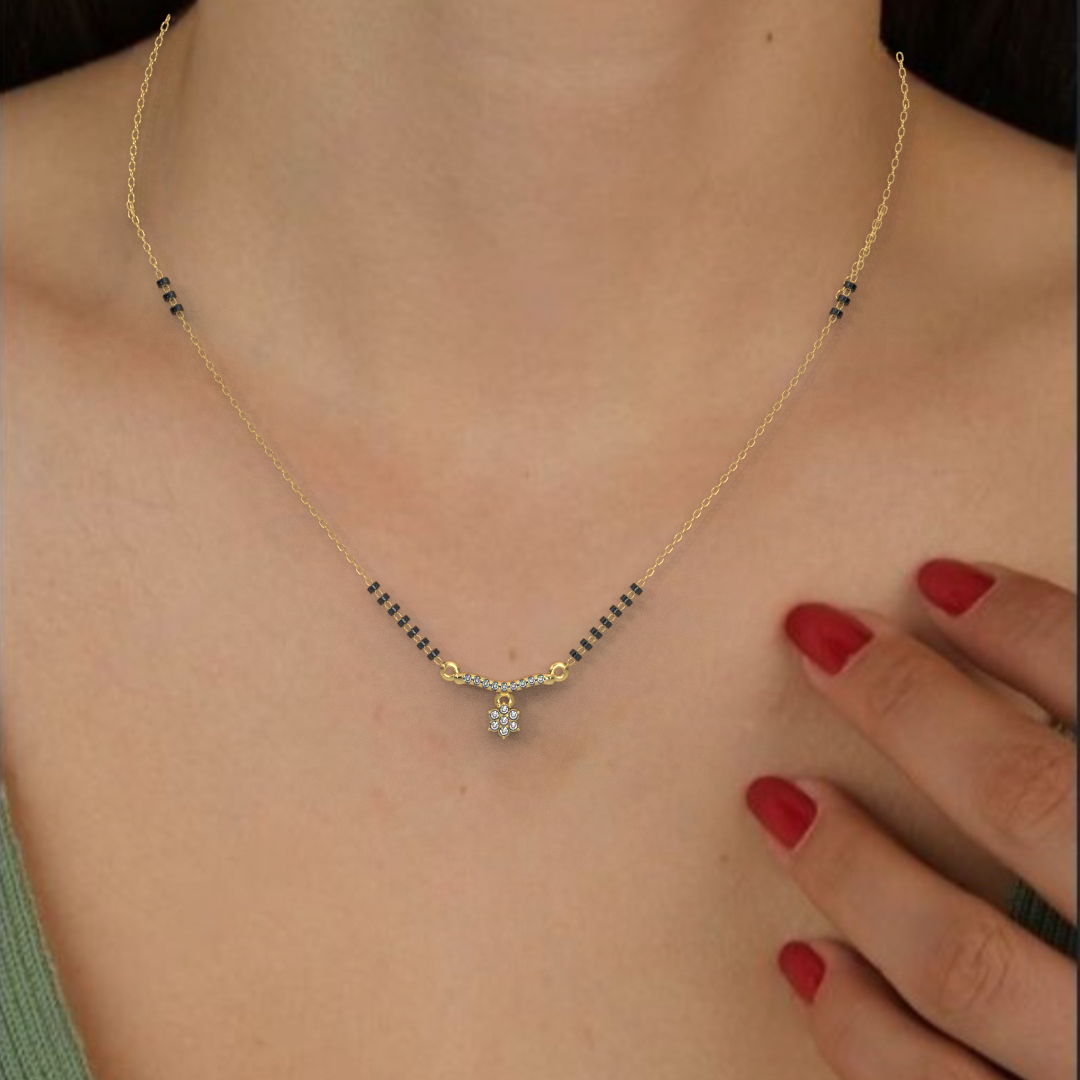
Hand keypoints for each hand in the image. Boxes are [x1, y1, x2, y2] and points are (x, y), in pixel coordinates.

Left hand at [746, 557, 1076, 1079]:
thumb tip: (1027, 650)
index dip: (1026, 626)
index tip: (937, 578)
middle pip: (1029, 801)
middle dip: (909, 705)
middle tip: (815, 637)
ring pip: (967, 959)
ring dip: (853, 867)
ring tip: (775, 796)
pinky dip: (862, 1034)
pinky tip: (805, 963)